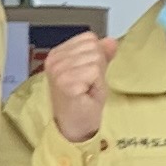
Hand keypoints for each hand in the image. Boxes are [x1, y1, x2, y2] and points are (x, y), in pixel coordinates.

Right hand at [43, 25, 113, 143]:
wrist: (75, 127)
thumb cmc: (81, 102)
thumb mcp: (94, 72)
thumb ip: (101, 54)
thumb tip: (111, 40)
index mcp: (57, 54)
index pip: (89, 38)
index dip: (96, 56)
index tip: (86, 74)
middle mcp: (54, 60)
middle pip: (94, 47)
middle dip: (97, 67)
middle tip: (87, 85)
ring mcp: (58, 71)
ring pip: (96, 60)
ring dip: (97, 78)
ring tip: (86, 90)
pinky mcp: (66, 82)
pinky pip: (95, 73)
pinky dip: (96, 86)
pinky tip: (85, 95)